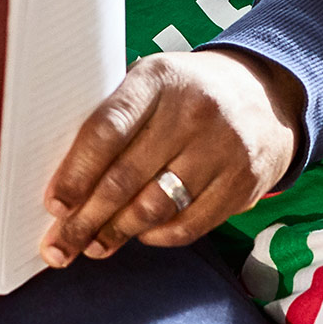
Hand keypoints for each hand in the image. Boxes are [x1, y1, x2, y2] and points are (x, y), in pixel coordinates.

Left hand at [40, 47, 304, 267]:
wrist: (267, 94)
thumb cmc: (187, 93)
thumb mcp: (153, 82)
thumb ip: (115, 119)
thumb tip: (67, 186)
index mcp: (159, 78)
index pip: (107, 130)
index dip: (76, 173)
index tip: (55, 206)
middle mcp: (194, 110)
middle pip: (126, 178)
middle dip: (86, 218)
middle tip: (60, 245)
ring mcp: (224, 147)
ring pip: (155, 207)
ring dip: (117, 233)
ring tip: (94, 245)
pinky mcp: (245, 182)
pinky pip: (190, 224)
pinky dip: (157, 236)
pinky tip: (140, 236)